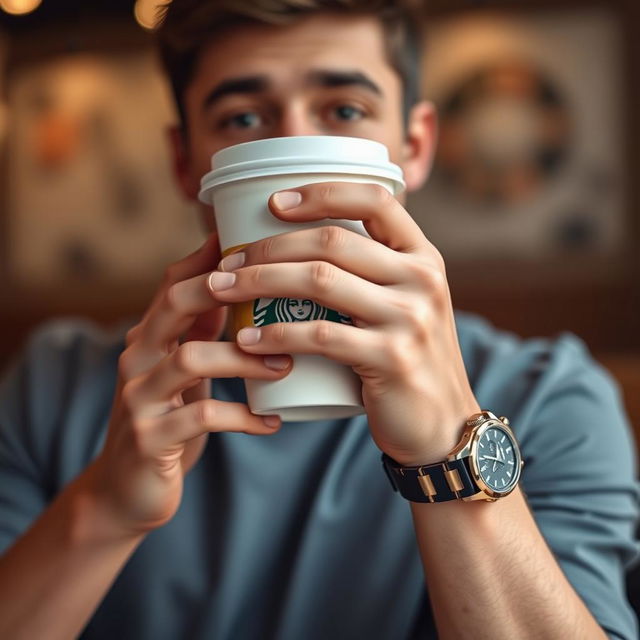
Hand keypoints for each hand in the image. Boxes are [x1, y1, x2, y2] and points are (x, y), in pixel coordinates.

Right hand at [93, 233, 291, 534]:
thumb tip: (239, 288)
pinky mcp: (149, 438)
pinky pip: (203, 417)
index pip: (174, 283)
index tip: (255, 241)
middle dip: (225, 289)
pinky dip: (244, 417)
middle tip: (276, 291)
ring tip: (286, 366)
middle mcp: (136, 359)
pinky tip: (272, 422)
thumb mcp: (181, 372)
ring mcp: (138, 398)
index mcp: (147, 339)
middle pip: (174, 305)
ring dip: (246, 359)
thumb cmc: (167, 421)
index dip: (210, 258)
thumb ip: (200, 332)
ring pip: (191, 358)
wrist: (125, 491)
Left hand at [210, 182, 480, 466]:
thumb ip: (372, 276)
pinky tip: (246, 339)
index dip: (321, 193)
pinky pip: (320, 335)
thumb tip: (300, 250)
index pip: (375, 199)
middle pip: (332, 240)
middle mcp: (422, 278)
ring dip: (259, 281)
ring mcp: (410, 317)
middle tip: (228, 260)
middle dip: (268, 246)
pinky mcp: (392, 357)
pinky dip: (275, 335)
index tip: (273, 203)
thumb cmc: (407, 360)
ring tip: (222, 289)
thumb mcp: (405, 306)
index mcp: (424, 257)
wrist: (443, 424)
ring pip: (319, 280)